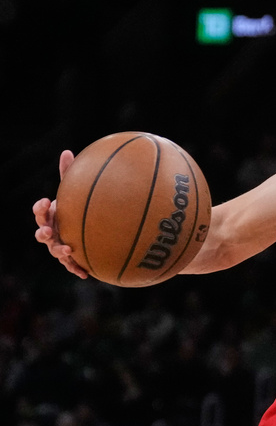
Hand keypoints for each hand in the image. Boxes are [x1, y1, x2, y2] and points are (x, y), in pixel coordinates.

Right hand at [33, 150, 87, 278]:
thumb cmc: (76, 207)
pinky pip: (72, 265)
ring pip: (54, 251)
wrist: (87, 228)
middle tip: (47, 231)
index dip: (40, 208)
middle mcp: (52, 232)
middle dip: (42, 232)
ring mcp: (59, 246)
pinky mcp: (71, 258)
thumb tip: (67, 151)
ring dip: (59, 251)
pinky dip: (76, 269)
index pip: (40, 212)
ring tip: (67, 250)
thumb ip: (69, 174)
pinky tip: (85, 274)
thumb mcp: (73, 191)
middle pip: (41, 234)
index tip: (46, 201)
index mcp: (51, 216)